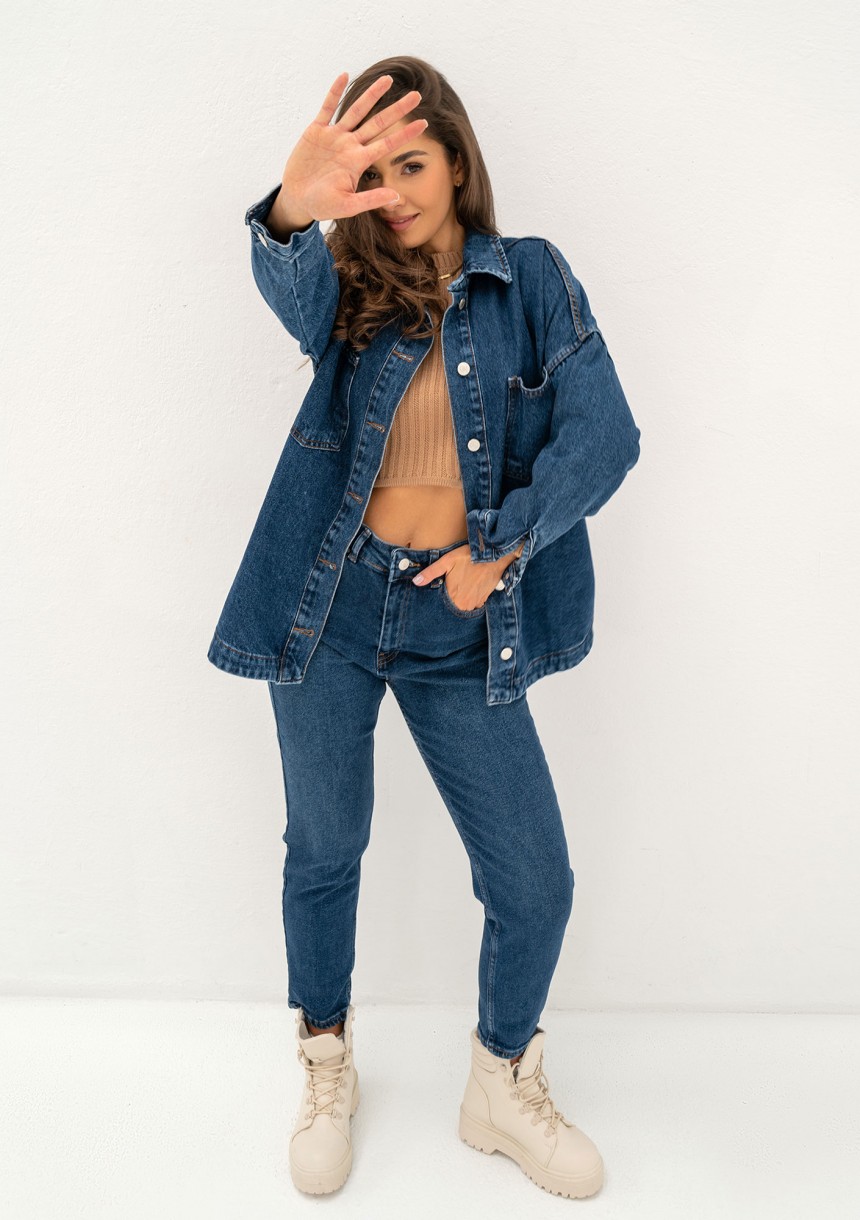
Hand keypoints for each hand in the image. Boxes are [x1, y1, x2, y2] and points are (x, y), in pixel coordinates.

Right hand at [279, 71, 427, 221]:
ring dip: (371, 95)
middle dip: (397, 109)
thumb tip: (396, 197)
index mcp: (359, 162)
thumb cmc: (322, 205)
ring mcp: (334, 136)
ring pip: (356, 110)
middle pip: (378, 122)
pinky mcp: (316, 131)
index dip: (405, 134)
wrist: (298, 199)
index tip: (424, 123)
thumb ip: (370, 200)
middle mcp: (350, 145)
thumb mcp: (347, 206)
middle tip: (417, 95)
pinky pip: (327, 108)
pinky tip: (344, 76)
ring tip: (388, 79)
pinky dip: (335, 92)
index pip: (387, 144)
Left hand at [411, 542, 523, 612]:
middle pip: (453, 608)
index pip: (443, 608)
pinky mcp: (484, 600)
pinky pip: (474, 605)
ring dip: (461, 601)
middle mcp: (465, 604)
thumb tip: (416, 581)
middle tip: (451, 589)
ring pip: (464, 607)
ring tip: (460, 589)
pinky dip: (471, 599)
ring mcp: (476, 603)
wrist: (494, 556)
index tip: (439, 597)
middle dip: (450, 602)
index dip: (439, 603)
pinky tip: (469, 589)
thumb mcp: (447, 561)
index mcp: (454, 597)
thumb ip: (430, 573)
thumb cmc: (469, 557)